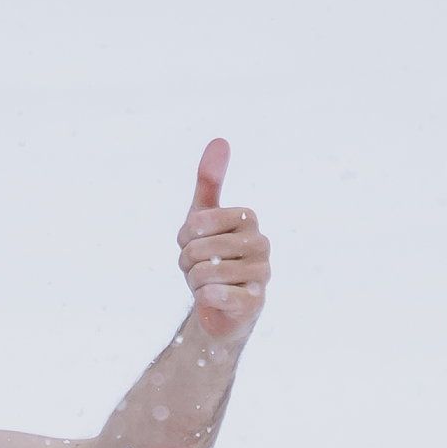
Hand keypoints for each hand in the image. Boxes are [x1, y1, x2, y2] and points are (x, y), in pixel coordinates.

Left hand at [176, 138, 268, 342]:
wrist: (220, 307)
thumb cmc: (212, 257)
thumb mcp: (204, 216)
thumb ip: (210, 180)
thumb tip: (220, 140)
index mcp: (248, 218)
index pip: (197, 222)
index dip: (185, 237)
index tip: (193, 244)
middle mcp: (261, 243)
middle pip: (199, 248)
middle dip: (187, 262)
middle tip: (199, 268)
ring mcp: (262, 274)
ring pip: (204, 273)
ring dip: (194, 283)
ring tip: (207, 284)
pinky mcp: (255, 302)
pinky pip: (215, 295)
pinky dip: (204, 299)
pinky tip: (213, 299)